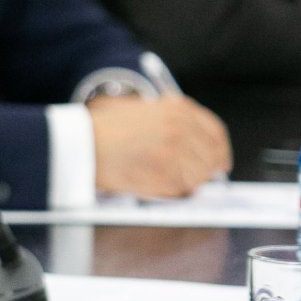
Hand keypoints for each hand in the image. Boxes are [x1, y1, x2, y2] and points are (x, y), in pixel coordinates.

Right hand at [89, 93, 231, 197]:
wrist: (81, 143)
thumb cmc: (103, 128)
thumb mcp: (141, 109)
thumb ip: (171, 121)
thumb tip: (195, 145)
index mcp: (177, 109)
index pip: (215, 133)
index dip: (219, 150)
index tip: (219, 162)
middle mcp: (181, 128)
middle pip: (211, 157)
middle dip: (204, 170)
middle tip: (192, 177)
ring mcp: (176, 151)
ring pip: (199, 176)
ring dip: (186, 182)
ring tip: (162, 178)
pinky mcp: (166, 173)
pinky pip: (182, 189)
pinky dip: (172, 191)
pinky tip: (153, 182)